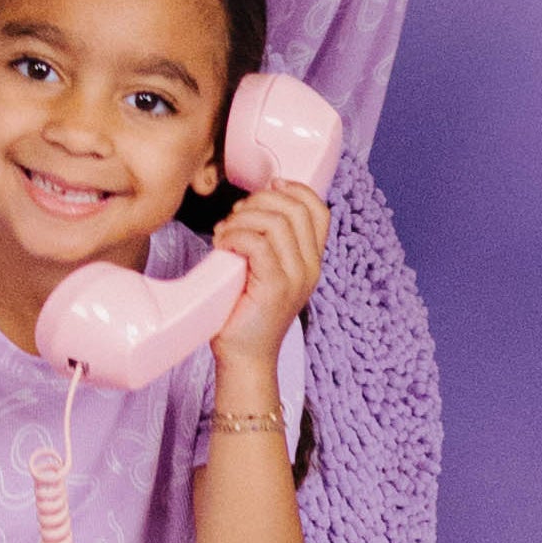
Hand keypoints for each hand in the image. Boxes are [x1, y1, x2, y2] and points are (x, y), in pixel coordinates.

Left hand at [210, 177, 329, 367]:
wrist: (245, 357)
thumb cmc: (247, 311)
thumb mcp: (266, 270)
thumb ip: (270, 242)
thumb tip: (253, 203)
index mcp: (312, 260)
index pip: (319, 210)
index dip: (295, 188)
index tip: (269, 185)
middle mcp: (310, 267)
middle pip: (294, 208)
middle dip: (259, 200)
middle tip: (235, 216)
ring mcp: (296, 278)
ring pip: (275, 221)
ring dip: (242, 219)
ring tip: (225, 234)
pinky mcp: (275, 287)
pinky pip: (258, 243)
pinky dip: (234, 236)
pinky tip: (222, 245)